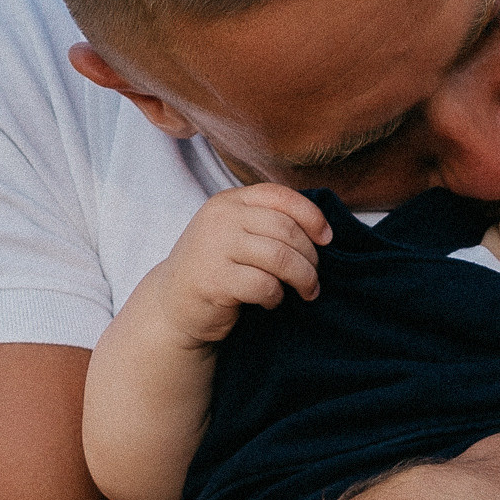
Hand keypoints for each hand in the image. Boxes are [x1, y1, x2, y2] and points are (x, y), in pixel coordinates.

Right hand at [155, 180, 333, 343]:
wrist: (173, 302)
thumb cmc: (215, 267)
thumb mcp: (236, 232)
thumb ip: (267, 222)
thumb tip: (321, 231)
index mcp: (230, 201)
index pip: (281, 197)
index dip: (312, 216)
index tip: (326, 239)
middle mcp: (221, 218)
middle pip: (286, 229)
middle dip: (310, 256)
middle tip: (314, 277)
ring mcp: (215, 247)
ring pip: (280, 257)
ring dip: (302, 278)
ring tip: (306, 291)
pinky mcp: (215, 280)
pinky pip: (264, 285)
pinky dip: (276, 296)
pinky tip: (271, 301)